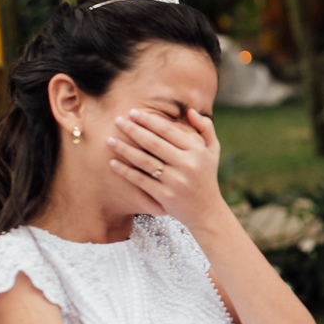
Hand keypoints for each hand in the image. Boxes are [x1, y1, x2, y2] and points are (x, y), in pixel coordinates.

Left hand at [108, 108, 224, 229]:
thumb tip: (190, 111)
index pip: (168, 131)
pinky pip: (140, 180)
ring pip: (144, 161)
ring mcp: (175, 181)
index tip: (133, 112)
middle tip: (117, 120)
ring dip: (124, 149)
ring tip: (110, 139)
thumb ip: (205, 128)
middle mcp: (187, 164)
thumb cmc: (206, 177)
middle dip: (133, 130)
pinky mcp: (165, 196)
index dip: (149, 120)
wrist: (207, 212)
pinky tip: (112, 162)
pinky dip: (125, 171)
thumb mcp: (212, 151)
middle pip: (153, 143)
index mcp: (197, 150)